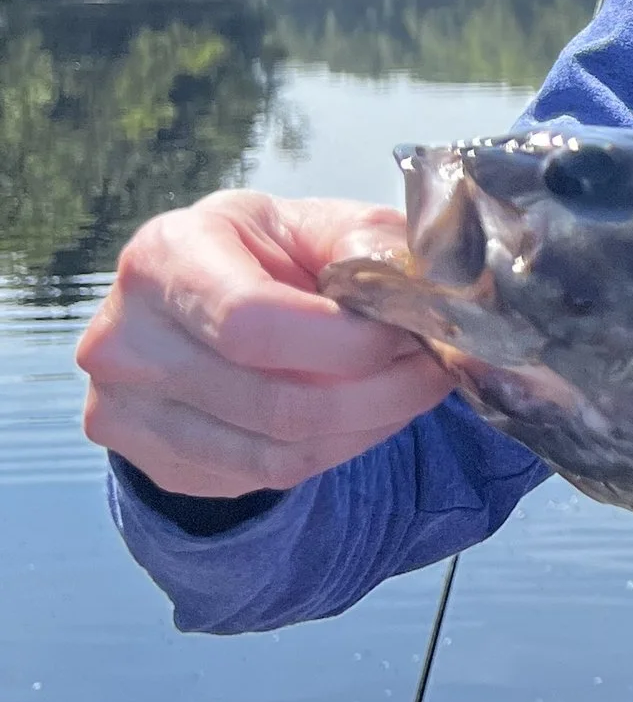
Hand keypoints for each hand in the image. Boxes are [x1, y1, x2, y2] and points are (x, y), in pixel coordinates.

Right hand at [77, 189, 450, 499]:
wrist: (193, 305)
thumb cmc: (263, 255)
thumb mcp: (313, 224)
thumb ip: (368, 245)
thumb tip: (423, 293)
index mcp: (165, 256)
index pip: (252, 322)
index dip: (347, 342)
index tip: (410, 333)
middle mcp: (126, 338)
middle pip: (274, 402)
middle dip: (382, 392)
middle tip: (436, 369)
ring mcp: (129, 410)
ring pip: (278, 453)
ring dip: (369, 426)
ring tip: (411, 389)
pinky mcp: (154, 462)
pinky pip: (266, 477)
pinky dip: (336, 450)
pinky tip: (365, 414)